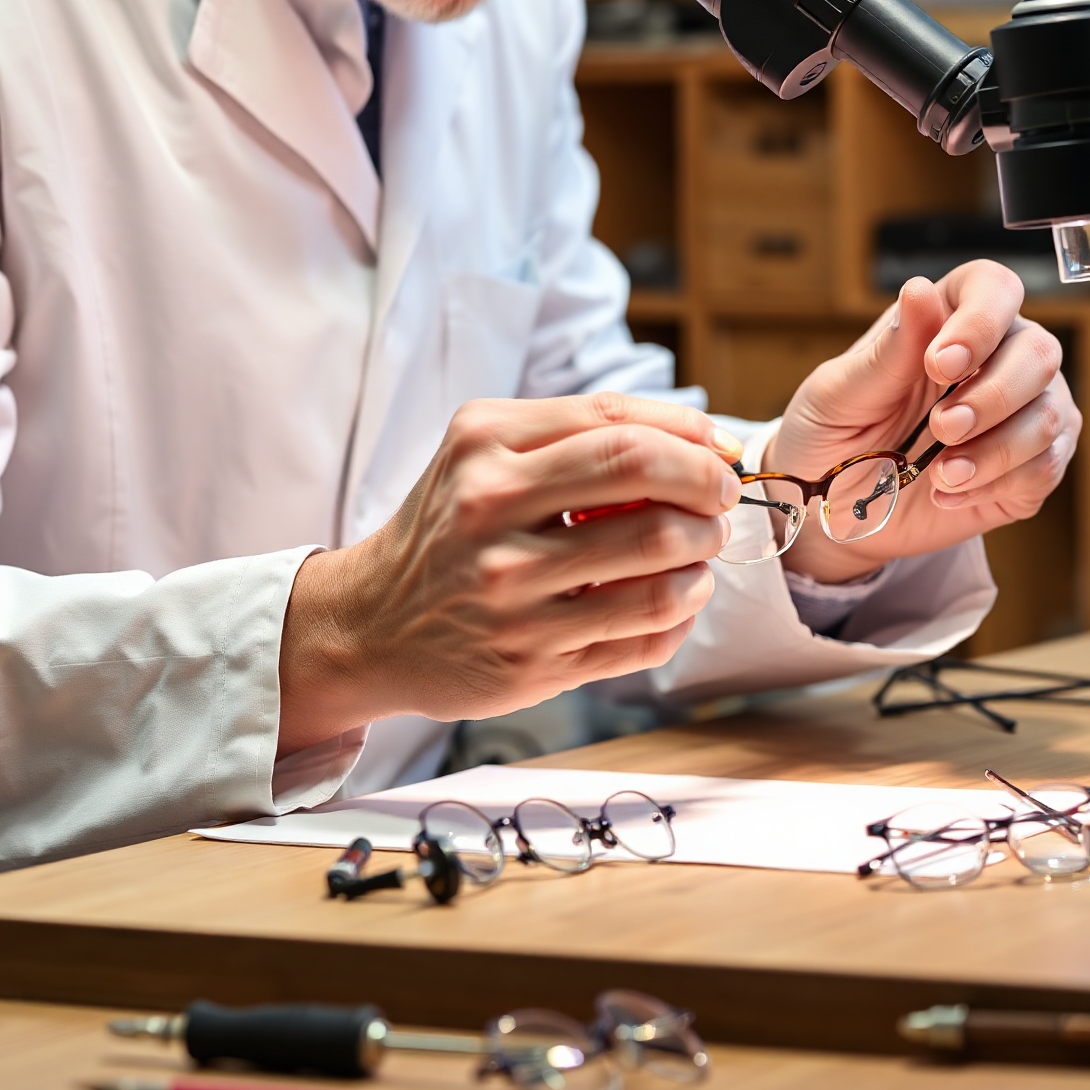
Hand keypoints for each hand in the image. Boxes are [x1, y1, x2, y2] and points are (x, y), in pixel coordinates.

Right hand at [277, 394, 742, 745]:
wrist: (370, 624)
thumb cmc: (447, 528)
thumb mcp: (481, 453)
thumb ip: (574, 435)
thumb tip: (698, 440)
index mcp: (484, 448)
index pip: (617, 425)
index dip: (688, 435)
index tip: (718, 450)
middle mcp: (491, 517)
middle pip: (645, 482)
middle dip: (706, 487)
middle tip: (719, 499)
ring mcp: (512, 597)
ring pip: (658, 570)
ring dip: (703, 557)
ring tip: (700, 553)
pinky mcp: (531, 664)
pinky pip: (643, 637)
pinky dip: (681, 615)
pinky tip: (674, 600)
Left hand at [767, 263, 1079, 584]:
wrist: (835, 513)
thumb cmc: (832, 436)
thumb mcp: (840, 394)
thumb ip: (888, 350)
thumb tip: (919, 289)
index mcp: (947, 319)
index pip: (994, 289)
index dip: (980, 321)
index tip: (940, 365)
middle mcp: (998, 356)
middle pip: (1039, 351)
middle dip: (992, 396)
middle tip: (941, 428)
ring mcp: (1023, 411)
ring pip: (1051, 413)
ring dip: (996, 448)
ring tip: (941, 474)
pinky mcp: (1030, 467)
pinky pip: (1045, 467)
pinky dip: (996, 484)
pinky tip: (948, 492)